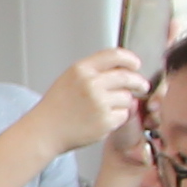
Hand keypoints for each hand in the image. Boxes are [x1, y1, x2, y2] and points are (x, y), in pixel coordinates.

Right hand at [31, 48, 152, 162]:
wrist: (45, 130)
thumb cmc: (57, 107)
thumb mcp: (70, 78)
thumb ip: (94, 71)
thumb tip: (124, 69)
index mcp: (81, 70)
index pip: (115, 55)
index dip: (130, 59)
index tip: (136, 64)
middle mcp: (90, 84)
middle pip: (127, 77)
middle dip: (138, 82)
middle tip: (142, 86)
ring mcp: (99, 103)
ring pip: (127, 98)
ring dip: (123, 103)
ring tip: (106, 108)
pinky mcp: (105, 121)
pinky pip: (124, 115)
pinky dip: (117, 117)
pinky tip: (102, 119)